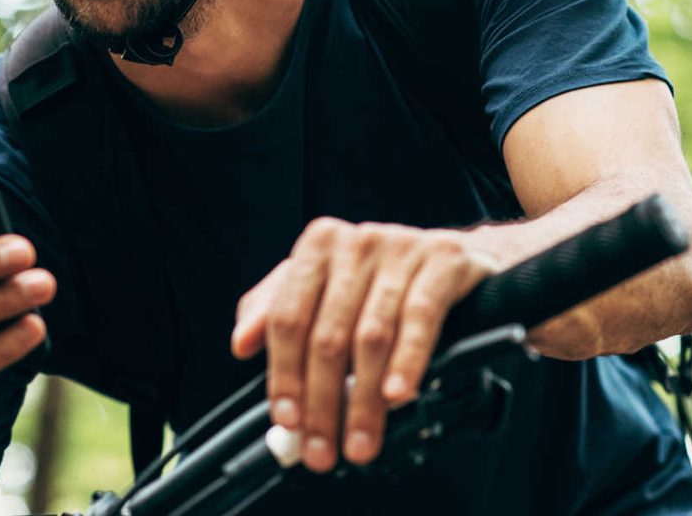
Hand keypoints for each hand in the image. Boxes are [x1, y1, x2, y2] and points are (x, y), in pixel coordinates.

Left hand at [231, 218, 494, 472]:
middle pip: (327, 333)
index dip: (283, 373)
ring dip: (362, 399)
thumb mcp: (321, 285)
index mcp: (318, 245)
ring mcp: (400, 248)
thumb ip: (275, 309)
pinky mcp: (442, 260)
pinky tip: (397, 396)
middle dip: (322, 401)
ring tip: (359, 441)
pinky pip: (420, 318)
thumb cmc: (377, 277)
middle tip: (321, 448)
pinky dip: (407, 361)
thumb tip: (242, 343)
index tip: (286, 419)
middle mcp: (356, 242)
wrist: (449, 257)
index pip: (288, 316)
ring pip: (371, 334)